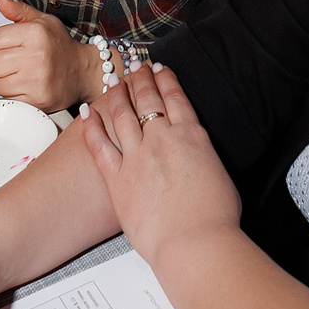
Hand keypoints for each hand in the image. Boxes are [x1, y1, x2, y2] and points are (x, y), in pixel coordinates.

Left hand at [0, 0, 92, 111]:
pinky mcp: (37, 100)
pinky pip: (8, 99)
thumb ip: (18, 10)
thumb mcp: (43, 21)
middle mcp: (37, 56)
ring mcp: (37, 81)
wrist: (83, 72)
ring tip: (18, 74)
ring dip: (2, 80)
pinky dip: (11, 94)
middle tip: (6, 63)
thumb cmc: (60, 46)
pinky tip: (24, 86)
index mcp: (35, 33)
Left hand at [80, 62, 240, 263]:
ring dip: (116, 93)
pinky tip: (87, 112)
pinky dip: (92, 126)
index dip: (165, 79)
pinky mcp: (118, 178)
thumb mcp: (220, 176)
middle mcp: (162, 139)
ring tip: (113, 80)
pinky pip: (99, 145)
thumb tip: (198, 159)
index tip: (159, 68)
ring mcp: (137, 156)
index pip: (175, 97)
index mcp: (192, 136)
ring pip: (122, 114)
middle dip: (140, 78)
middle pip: (147, 99)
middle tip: (134, 66)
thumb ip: (204, 159)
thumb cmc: (215, 218)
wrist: (195, 243)